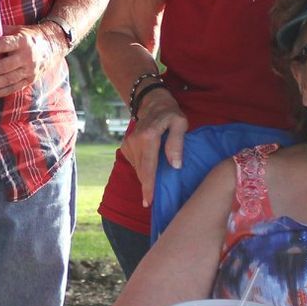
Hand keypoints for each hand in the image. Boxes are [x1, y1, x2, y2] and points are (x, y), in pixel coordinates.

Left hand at [0, 25, 65, 100]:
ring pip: (6, 80)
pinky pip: (12, 89)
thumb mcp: (17, 30)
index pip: (3, 45)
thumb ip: (0, 32)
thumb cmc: (28, 36)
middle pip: (3, 67)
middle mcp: (27, 57)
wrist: (52, 47)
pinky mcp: (29, 81)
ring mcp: (29, 71)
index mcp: (23, 41)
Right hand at [121, 86, 187, 204]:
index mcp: (148, 137)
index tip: (148, 202)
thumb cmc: (170, 114)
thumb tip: (174, 165)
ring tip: (153, 190)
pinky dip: (143, 170)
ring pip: (138, 169)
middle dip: (147, 188)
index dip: (149, 186)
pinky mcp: (126, 147)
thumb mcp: (180, 123)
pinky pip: (136, 164)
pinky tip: (151, 170)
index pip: (149, 167)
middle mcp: (135, 142)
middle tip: (152, 203)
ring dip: (146, 179)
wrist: (152, 102)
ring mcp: (128, 144)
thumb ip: (177, 143)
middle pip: (142, 171)